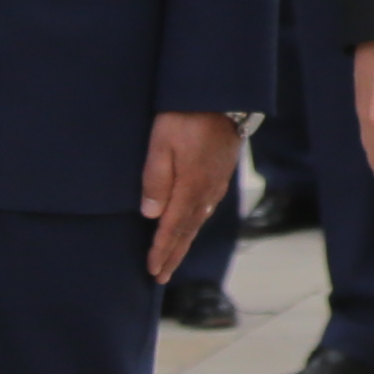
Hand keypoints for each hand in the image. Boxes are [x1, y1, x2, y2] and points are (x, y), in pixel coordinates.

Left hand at [139, 113, 242, 282]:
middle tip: (161, 277)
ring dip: (184, 242)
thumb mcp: (161, 143)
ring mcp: (217, 183)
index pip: (172, 228)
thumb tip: (150, 214)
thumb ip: (155, 179)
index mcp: (191, 187)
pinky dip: (195, 224)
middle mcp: (207, 191)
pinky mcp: (222, 173)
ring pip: (198, 221)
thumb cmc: (186, 116)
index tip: (152, 271)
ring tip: (174, 258)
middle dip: (173, 255)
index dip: (161, 251)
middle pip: (188, 231)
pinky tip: (192, 225)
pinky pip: (207, 207)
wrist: (222, 96)